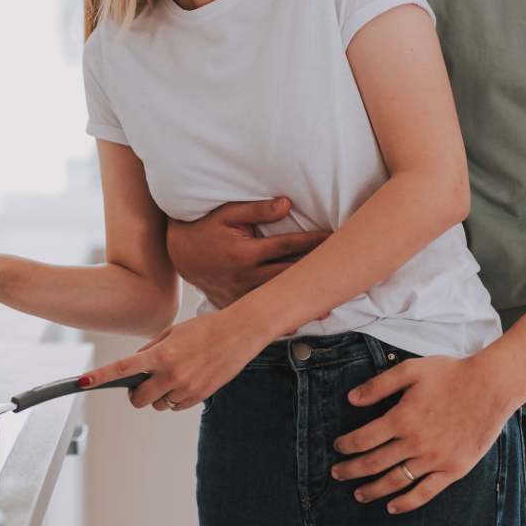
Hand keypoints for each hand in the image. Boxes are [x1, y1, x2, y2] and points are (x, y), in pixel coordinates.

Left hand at [79, 310, 267, 412]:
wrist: (239, 333)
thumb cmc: (205, 328)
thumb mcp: (173, 332)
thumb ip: (151, 349)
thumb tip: (137, 365)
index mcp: (161, 354)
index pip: (123, 368)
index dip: (100, 377)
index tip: (82, 382)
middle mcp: (171, 374)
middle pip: (138, 398)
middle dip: (136, 393)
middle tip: (143, 381)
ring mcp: (186, 388)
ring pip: (158, 404)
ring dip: (158, 394)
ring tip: (173, 375)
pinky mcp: (200, 396)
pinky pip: (176, 406)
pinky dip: (175, 398)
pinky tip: (186, 381)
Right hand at [165, 197, 329, 308]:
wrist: (178, 253)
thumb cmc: (205, 228)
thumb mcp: (227, 213)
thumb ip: (257, 210)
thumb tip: (287, 205)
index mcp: (245, 253)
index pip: (288, 246)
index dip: (314, 242)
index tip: (336, 238)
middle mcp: (244, 277)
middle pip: (289, 276)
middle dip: (316, 272)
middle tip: (346, 271)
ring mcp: (239, 295)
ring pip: (278, 300)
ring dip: (303, 302)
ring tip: (331, 304)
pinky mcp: (234, 305)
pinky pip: (260, 315)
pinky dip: (280, 318)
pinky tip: (300, 321)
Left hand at [330, 354, 519, 513]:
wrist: (491, 386)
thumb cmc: (450, 374)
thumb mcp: (411, 370)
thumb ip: (379, 385)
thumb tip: (351, 399)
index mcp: (402, 418)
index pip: (363, 439)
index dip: (346, 445)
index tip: (337, 447)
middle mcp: (415, 443)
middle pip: (373, 463)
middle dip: (351, 470)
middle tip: (336, 474)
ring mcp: (434, 459)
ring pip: (396, 481)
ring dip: (373, 490)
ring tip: (358, 494)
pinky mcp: (453, 469)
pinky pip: (425, 492)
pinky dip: (406, 503)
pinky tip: (392, 507)